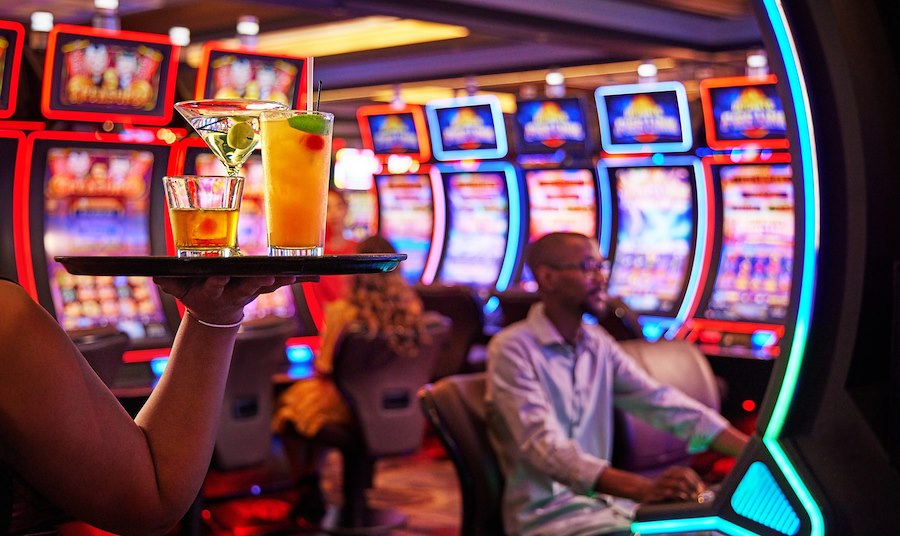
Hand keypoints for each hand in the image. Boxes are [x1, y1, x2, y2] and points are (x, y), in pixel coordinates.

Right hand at [153, 275, 296, 324]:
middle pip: (245, 287)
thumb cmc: (195, 293)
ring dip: (279, 281)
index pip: (215, 284)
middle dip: (256, 282)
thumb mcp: (180, 291)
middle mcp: (233, 293)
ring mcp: (249, 292)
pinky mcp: (261, 290)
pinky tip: (309, 274)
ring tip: (294, 275)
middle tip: (267, 277)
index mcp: (213, 291)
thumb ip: (170, 283)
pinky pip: (278, 283)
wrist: (215, 314)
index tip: (222, 273)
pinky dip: (290, 279)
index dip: (219, 280)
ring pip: (265, 286)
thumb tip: (156, 276)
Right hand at [639, 466, 705, 503]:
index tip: (704, 488)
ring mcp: (662, 482)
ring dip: (689, 492)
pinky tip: (685, 498)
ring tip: (695, 498)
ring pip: (678, 484)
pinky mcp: (658, 491)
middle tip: (701, 494)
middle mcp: (667, 474)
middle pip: (684, 476)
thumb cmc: (664, 487)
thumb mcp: (674, 481)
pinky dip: (679, 495)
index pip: (687, 471)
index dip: (696, 479)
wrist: (645, 490)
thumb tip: (704, 489)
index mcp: (672, 470)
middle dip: (694, 485)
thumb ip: (687, 483)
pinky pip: (670, 492)